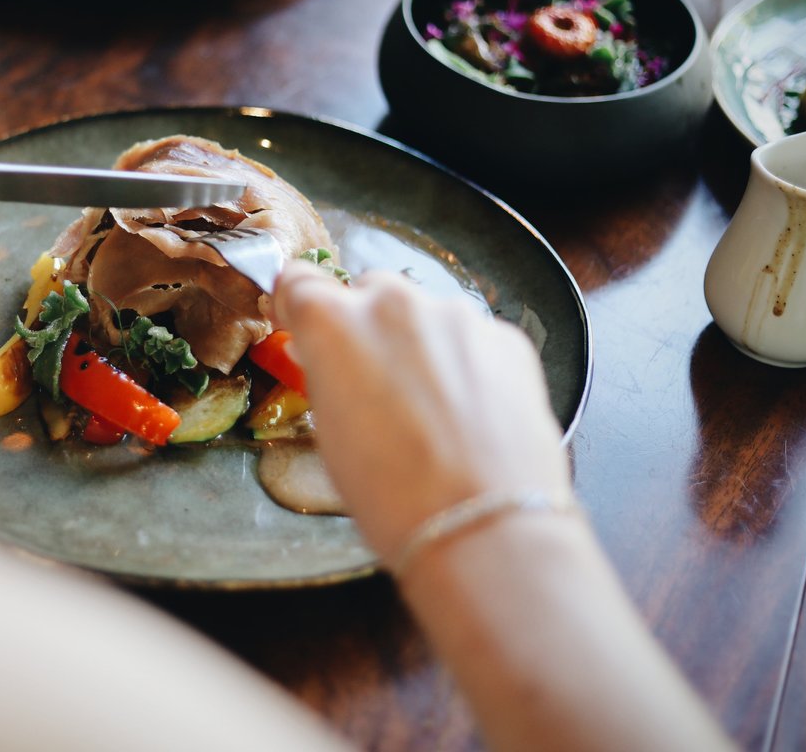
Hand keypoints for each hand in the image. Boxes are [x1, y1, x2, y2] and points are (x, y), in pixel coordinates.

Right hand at [270, 262, 570, 562]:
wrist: (481, 525)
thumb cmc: (392, 494)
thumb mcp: (329, 433)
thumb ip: (328, 376)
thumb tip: (336, 363)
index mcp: (333, 322)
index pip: (300, 281)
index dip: (299, 305)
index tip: (304, 327)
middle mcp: (394, 303)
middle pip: (371, 293)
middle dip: (369, 329)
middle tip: (375, 384)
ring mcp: (456, 316)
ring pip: (427, 317)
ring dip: (422, 348)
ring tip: (432, 412)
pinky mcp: (506, 338)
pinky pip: (473, 340)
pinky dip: (468, 366)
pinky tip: (470, 416)